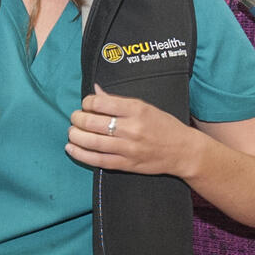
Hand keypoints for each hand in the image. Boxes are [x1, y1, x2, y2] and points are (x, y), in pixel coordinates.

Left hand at [67, 89, 201, 177]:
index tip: (86, 104)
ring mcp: (128, 148)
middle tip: (75, 118)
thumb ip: (118, 100)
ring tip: (72, 132)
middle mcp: (131, 128)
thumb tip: (96, 90)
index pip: (100, 102)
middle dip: (77, 118)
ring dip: (75, 136)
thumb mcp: (145, 106)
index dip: (87, 102)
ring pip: (92, 142)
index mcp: (136, 109)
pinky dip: (81, 154)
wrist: (182, 150)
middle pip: (92, 122)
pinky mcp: (126, 164)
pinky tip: (72, 149)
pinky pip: (98, 160)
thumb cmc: (164, 125)